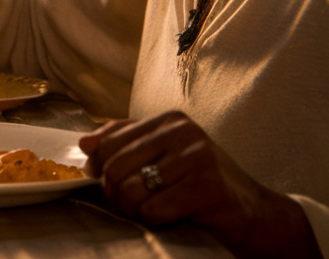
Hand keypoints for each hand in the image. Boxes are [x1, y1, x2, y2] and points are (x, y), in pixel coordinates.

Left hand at [80, 111, 317, 256]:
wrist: (256, 214)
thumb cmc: (202, 186)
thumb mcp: (164, 156)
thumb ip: (125, 143)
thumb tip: (85, 143)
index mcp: (169, 120)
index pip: (108, 142)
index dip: (98, 168)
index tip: (105, 183)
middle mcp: (183, 132)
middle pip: (115, 167)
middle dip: (114, 194)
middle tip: (128, 205)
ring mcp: (197, 157)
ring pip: (130, 190)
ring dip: (134, 210)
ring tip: (151, 211)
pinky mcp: (206, 187)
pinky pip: (153, 209)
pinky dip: (154, 220)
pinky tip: (171, 218)